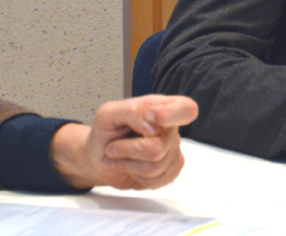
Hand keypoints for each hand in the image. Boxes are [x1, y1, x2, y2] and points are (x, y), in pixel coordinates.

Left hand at [50, 94, 198, 189]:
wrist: (99, 159)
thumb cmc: (106, 133)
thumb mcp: (108, 114)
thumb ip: (132, 111)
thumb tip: (152, 123)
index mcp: (161, 106)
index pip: (186, 109)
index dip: (171, 115)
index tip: (150, 117)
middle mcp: (172, 128)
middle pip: (158, 146)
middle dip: (128, 150)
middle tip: (113, 146)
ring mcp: (173, 151)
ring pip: (154, 166)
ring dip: (127, 163)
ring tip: (118, 156)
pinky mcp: (171, 171)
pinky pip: (155, 180)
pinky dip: (134, 175)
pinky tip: (130, 166)